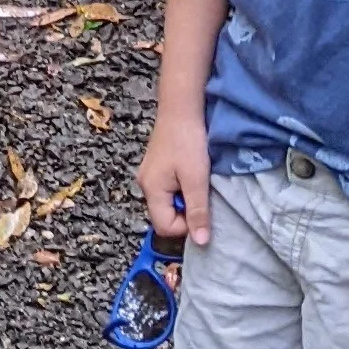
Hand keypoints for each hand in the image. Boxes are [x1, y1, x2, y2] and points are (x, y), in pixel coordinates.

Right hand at [139, 108, 212, 249]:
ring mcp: (150, 174)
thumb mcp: (197, 179)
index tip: (203, 210)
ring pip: (168, 202)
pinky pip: (169, 188)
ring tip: (199, 182)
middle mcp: (145, 184)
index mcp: (152, 190)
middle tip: (202, 195)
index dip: (186, 226)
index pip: (165, 227)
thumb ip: (198, 211)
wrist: (181, 106)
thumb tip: (201, 242)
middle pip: (165, 215)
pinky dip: (182, 187)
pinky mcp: (157, 165)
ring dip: (186, 198)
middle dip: (186, 212)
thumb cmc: (188, 141)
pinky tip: (193, 173)